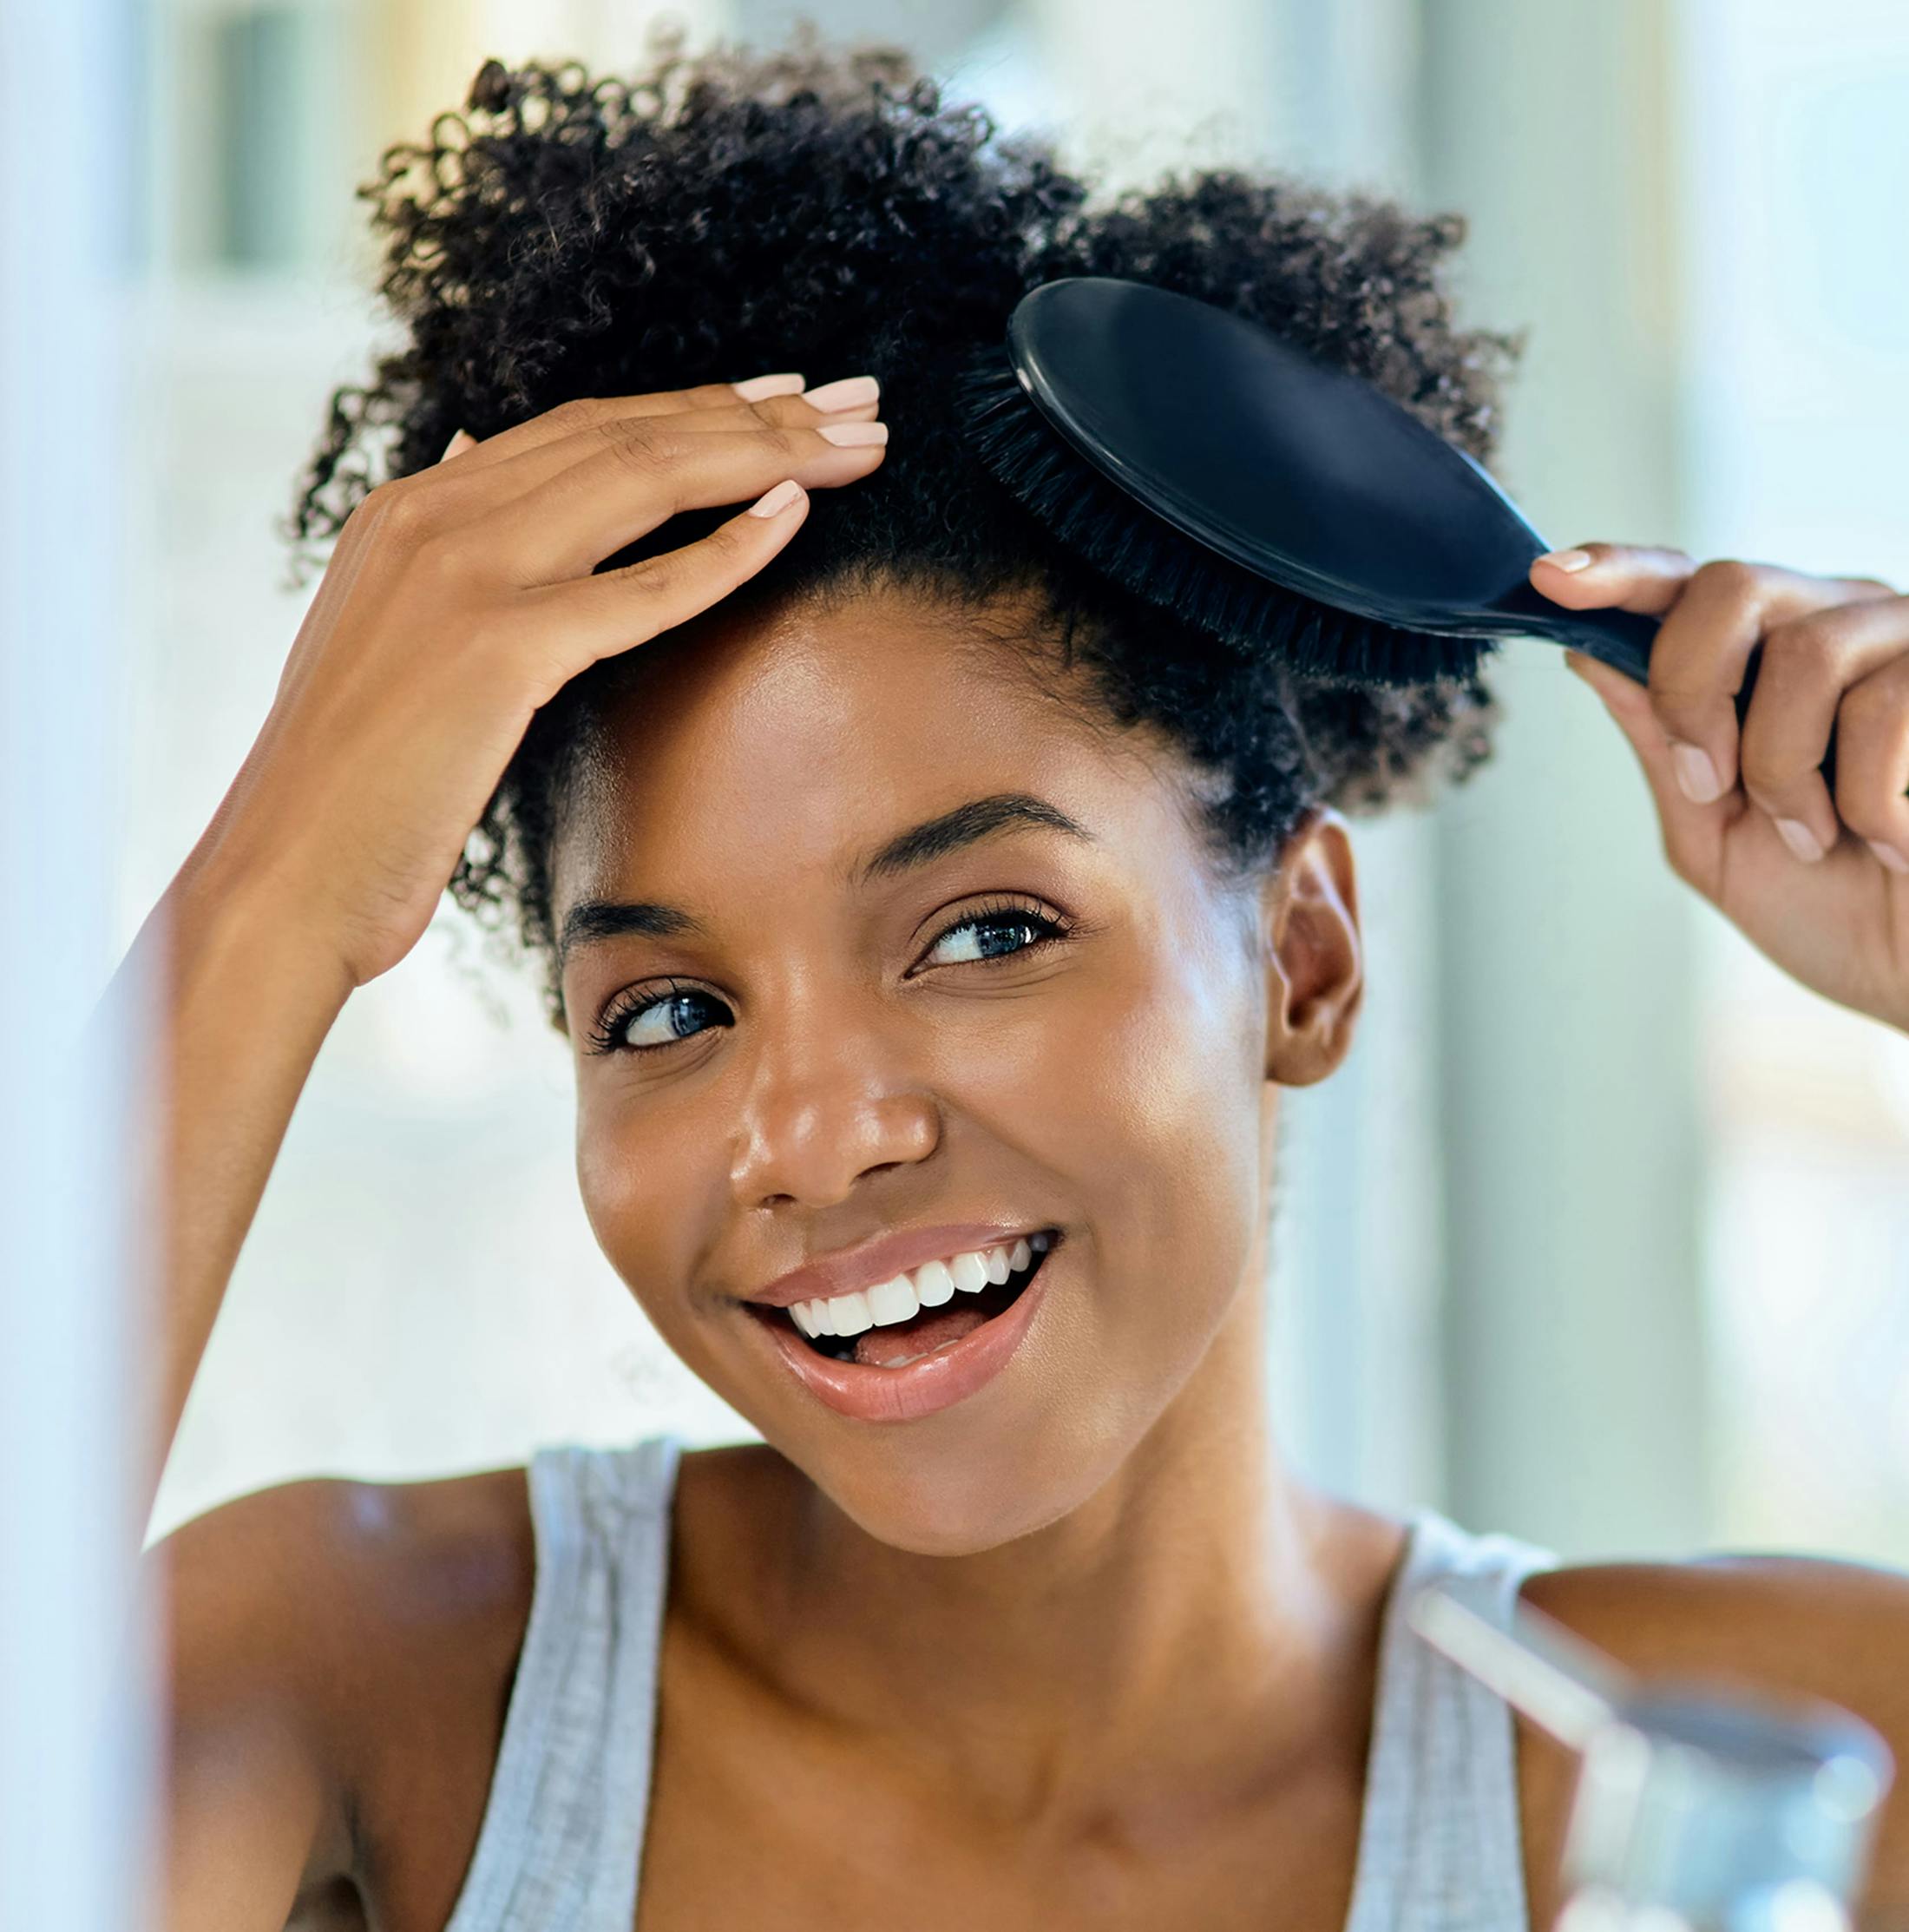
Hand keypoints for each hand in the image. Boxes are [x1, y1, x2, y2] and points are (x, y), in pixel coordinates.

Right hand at [184, 372, 887, 987]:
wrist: (288, 872)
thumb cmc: (354, 784)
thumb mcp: (389, 631)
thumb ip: (441, 542)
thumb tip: (481, 450)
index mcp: (414, 507)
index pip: (585, 427)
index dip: (698, 406)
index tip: (787, 398)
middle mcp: (436, 513)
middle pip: (631, 433)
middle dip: (758, 413)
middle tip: (858, 402)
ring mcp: (463, 572)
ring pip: (644, 479)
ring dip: (768, 456)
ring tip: (859, 441)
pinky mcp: (498, 647)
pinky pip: (639, 587)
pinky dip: (726, 549)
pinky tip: (797, 516)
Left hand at [1532, 545, 1908, 1032]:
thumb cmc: (1833, 907)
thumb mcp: (1714, 833)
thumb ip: (1662, 744)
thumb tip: (1588, 654)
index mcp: (1765, 659)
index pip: (1684, 586)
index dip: (1618, 570)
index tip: (1552, 579)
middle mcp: (1837, 625)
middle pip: (1730, 586)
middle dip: (1691, 691)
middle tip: (1711, 783)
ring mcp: (1908, 643)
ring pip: (1806, 652)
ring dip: (1785, 771)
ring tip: (1818, 836)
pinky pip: (1885, 709)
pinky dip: (1867, 802)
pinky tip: (1892, 841)